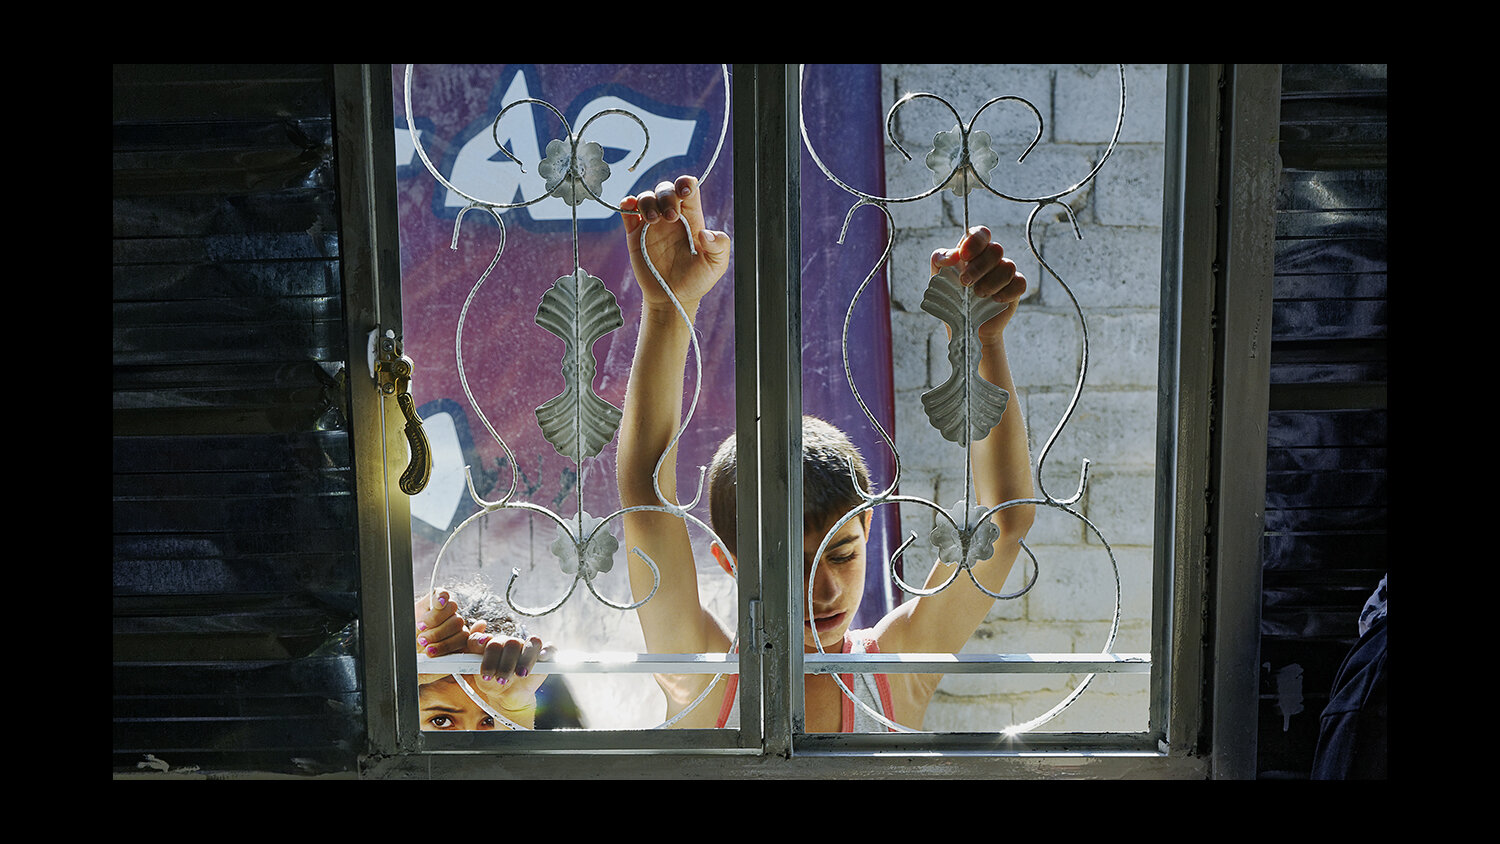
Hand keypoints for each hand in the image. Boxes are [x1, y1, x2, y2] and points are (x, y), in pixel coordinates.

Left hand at [414, 589, 472, 657]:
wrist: (414, 658)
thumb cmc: (410, 639)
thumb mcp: (408, 624)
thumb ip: (417, 614)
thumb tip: (423, 615)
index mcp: (433, 605)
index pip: (442, 594)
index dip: (442, 596)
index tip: (437, 604)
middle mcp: (447, 613)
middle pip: (452, 607)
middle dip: (435, 621)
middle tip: (421, 633)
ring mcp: (456, 627)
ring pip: (458, 624)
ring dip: (440, 636)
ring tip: (426, 646)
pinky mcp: (461, 641)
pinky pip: (463, 639)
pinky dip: (448, 646)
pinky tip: (435, 651)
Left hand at [464, 629, 553, 720]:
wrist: (506, 697)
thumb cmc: (491, 681)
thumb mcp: (477, 671)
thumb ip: (473, 650)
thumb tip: (480, 624)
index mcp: (496, 644)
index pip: (492, 640)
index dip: (488, 651)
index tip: (484, 664)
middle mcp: (513, 644)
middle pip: (511, 642)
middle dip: (505, 663)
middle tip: (500, 679)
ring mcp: (529, 650)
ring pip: (532, 642)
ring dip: (525, 659)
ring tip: (520, 675)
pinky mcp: (545, 658)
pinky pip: (550, 648)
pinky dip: (547, 651)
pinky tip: (541, 657)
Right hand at [621, 175, 730, 311]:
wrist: (672, 298)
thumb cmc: (696, 281)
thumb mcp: (716, 265)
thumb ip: (719, 246)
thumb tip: (705, 233)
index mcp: (692, 218)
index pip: (688, 190)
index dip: (685, 184)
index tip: (684, 193)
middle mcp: (671, 217)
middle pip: (665, 189)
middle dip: (667, 196)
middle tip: (670, 218)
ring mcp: (652, 224)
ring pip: (646, 197)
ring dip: (647, 202)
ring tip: (652, 221)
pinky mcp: (635, 234)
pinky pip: (628, 212)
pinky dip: (626, 205)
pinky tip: (629, 208)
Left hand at [930, 226, 1026, 342]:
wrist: (964, 325)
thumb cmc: (950, 297)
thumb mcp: (937, 277)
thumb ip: (940, 260)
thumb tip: (953, 255)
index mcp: (973, 251)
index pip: (980, 234)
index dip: (974, 242)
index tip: (963, 257)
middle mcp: (991, 259)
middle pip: (996, 249)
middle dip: (979, 267)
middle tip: (965, 283)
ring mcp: (1004, 273)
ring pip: (1008, 266)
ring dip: (991, 282)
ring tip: (977, 295)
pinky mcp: (1014, 289)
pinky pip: (1019, 283)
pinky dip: (1006, 292)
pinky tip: (994, 300)